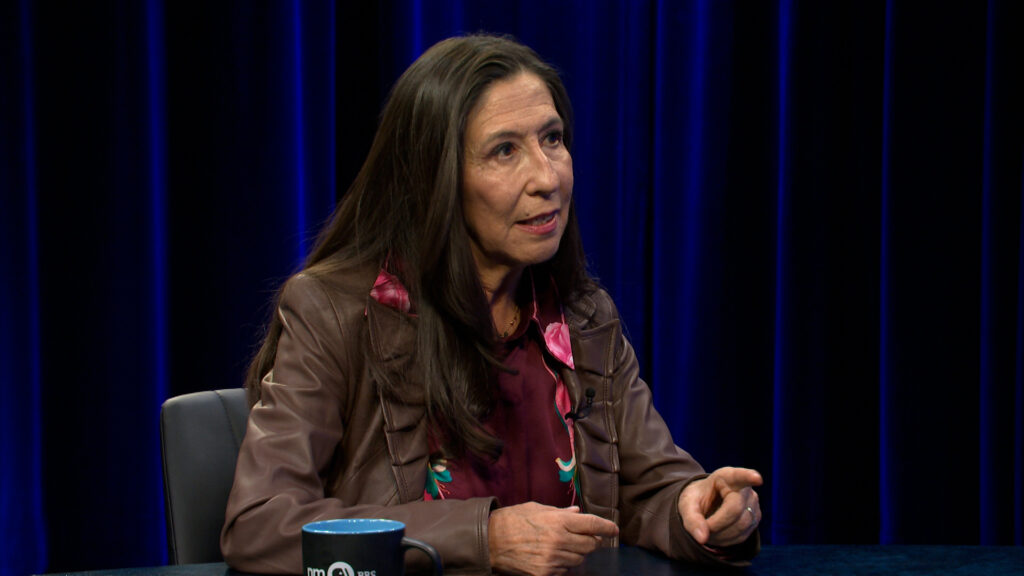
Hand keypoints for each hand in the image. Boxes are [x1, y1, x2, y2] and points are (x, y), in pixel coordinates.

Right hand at [488, 502, 618, 574]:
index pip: (592, 525)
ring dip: (577, 553)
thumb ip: (560, 512)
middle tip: (584, 537)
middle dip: (591, 541)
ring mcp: (553, 559)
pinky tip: (551, 556)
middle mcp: (559, 541)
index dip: (607, 527)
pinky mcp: (545, 573)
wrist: (489, 541)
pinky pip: (564, 571)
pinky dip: (563, 564)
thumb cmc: (512, 520)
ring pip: (579, 560)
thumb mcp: (537, 509)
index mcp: (559, 521)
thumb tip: (578, 513)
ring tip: (562, 546)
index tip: (614, 530)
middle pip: (590, 545)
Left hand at [678, 467, 761, 547]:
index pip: (739, 476)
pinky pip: (743, 535)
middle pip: (735, 509)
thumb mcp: (687, 505)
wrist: (706, 505)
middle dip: (717, 523)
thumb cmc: (697, 500)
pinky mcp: (754, 519)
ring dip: (720, 534)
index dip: (749, 477)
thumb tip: (702, 539)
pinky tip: (717, 534)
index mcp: (726, 477)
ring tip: (707, 530)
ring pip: (741, 525)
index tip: (756, 478)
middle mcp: (744, 488)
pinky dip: (726, 539)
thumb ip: (692, 519)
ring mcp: (753, 504)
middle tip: (702, 527)